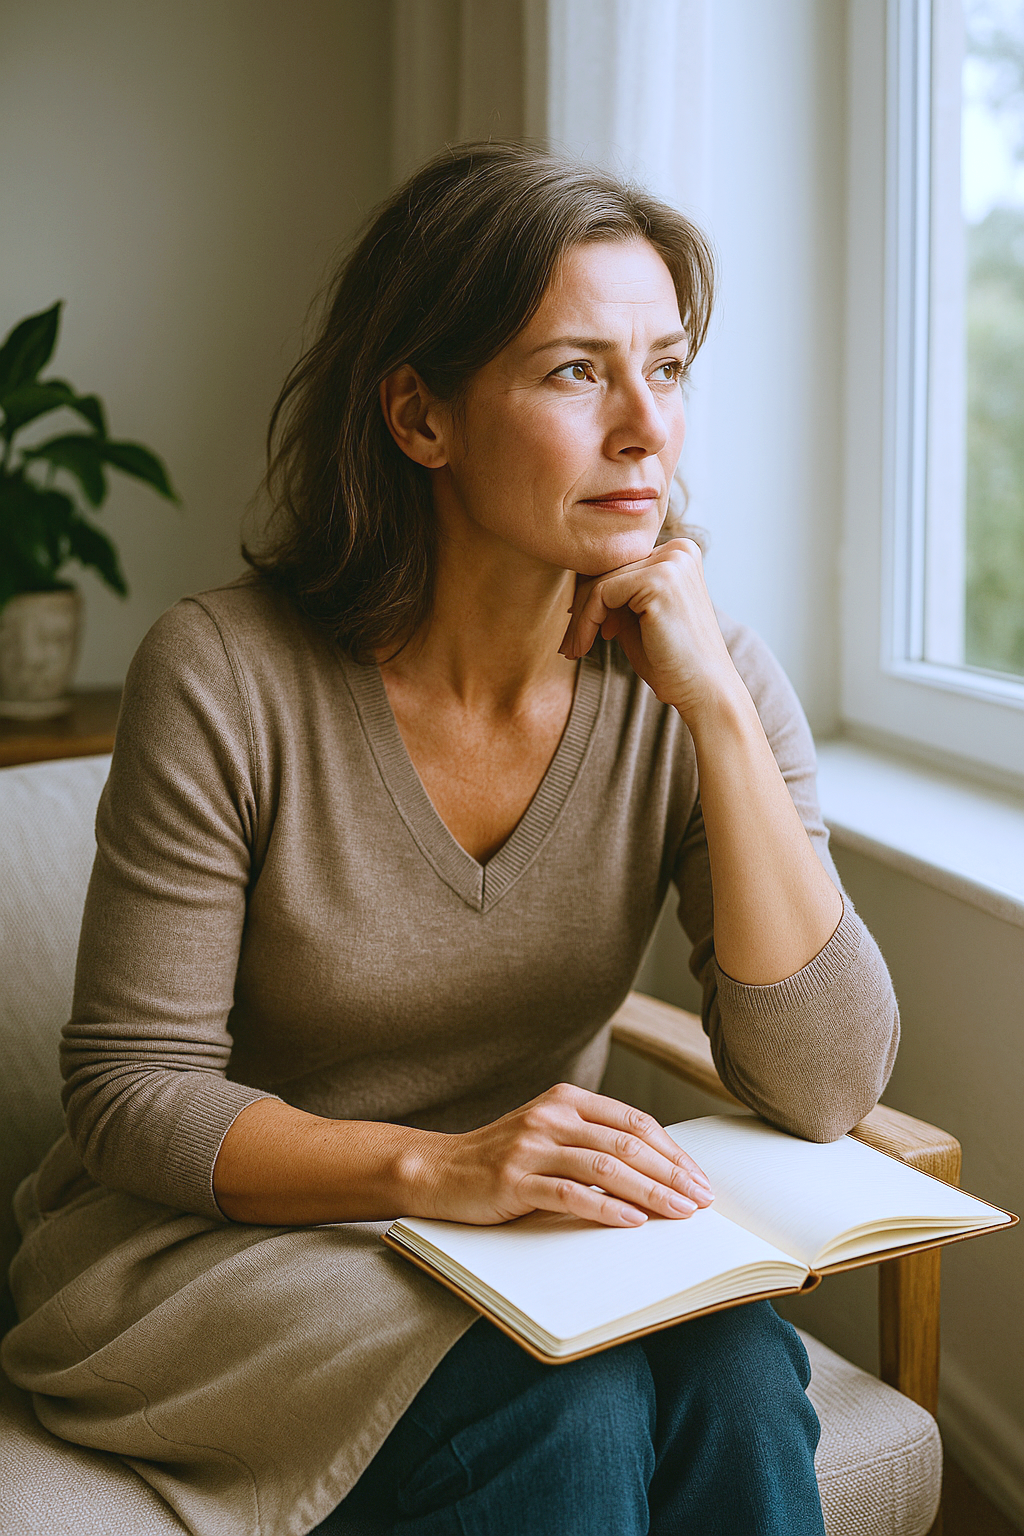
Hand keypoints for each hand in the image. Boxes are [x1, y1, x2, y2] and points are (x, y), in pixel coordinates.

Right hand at [413, 1082, 713, 1227]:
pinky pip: (570, 1193)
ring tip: (679, 1212)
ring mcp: (532, 1147)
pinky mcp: (514, 1180)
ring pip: (605, 1168)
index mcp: (566, 1100)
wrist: (438, 1170)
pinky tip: (632, 1221)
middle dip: (671, 1175)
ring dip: (650, 1192)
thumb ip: (592, 1142)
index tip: (699, 1179)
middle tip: (701, 1200)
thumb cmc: (502, 1159)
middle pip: (627, 1145)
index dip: (672, 1152)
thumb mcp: (549, 1136)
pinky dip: (606, 1208)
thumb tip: (658, 1172)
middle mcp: (552, 1116)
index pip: (634, 1123)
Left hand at [559, 539, 740, 723]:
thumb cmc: (670, 660)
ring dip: (579, 619)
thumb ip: (615, 596)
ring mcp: (671, 562)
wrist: (704, 691)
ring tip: (573, 650)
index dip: (591, 595)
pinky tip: (582, 647)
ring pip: (600, 581)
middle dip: (581, 607)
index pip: (619, 563)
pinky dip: (585, 623)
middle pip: (607, 568)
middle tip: (568, 643)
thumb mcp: (637, 618)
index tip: (576, 626)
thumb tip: (575, 581)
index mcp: (679, 553)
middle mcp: (678, 549)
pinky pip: (601, 594)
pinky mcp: (659, 580)